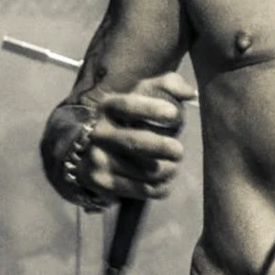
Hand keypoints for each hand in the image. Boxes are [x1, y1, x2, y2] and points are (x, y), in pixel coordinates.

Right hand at [78, 72, 195, 201]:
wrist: (86, 147)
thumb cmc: (129, 116)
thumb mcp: (143, 94)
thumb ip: (169, 84)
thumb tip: (189, 93)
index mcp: (109, 106)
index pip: (128, 106)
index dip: (152, 109)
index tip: (174, 114)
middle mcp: (99, 132)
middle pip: (136, 142)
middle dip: (163, 147)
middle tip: (178, 151)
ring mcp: (98, 159)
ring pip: (143, 169)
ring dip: (167, 169)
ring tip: (172, 165)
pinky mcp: (102, 183)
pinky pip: (140, 189)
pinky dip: (160, 187)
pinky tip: (164, 181)